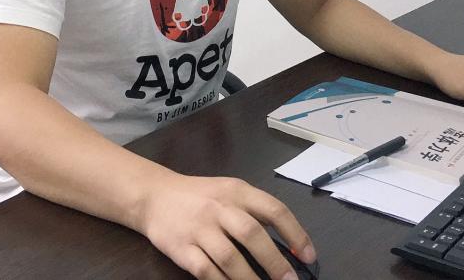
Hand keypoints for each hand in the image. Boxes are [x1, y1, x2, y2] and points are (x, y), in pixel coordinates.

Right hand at [139, 173, 315, 279]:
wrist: (154, 196)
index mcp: (237, 191)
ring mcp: (199, 229)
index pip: (273, 209)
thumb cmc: (200, 196)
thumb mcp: (230, 191)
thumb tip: (290, 244)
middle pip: (252, 234)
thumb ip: (256, 211)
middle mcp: (219, 208)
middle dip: (275, 262)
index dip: (295, 233)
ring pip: (230, 258)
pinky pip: (206, 271)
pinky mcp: (181, 249)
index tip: (309, 256)